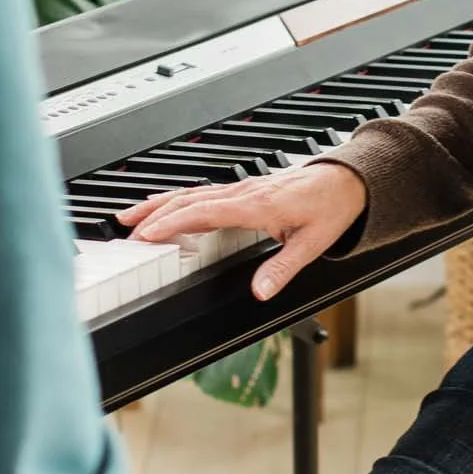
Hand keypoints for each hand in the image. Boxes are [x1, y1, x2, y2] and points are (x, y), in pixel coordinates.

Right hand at [114, 157, 367, 302]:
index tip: (147, 234)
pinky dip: (177, 201)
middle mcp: (244, 194)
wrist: (346, 181)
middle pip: (188, 200)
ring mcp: (241, 189)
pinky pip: (202, 194)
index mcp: (257, 205)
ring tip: (130, 217)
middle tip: (126, 232)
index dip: (173, 222)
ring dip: (159, 205)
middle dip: (154, 215)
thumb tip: (260, 292)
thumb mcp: (312, 244)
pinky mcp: (243, 190)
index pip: (204, 212)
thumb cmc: (330, 207)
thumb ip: (282, 269)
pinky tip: (165, 208)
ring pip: (191, 194)